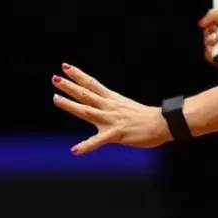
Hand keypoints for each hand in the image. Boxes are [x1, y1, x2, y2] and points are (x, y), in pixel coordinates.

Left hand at [51, 63, 168, 153]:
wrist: (162, 124)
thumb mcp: (127, 107)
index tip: (65, 67)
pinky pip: (98, 141)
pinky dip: (86, 146)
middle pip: (86, 94)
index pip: (92, 84)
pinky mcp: (116, 134)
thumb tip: (105, 107)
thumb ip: (114, 107)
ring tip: (55, 99)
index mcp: (113, 99)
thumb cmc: (148, 118)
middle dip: (70, 86)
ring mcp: (111, 120)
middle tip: (55, 78)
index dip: (78, 75)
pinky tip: (75, 151)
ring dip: (70, 105)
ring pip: (87, 111)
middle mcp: (109, 107)